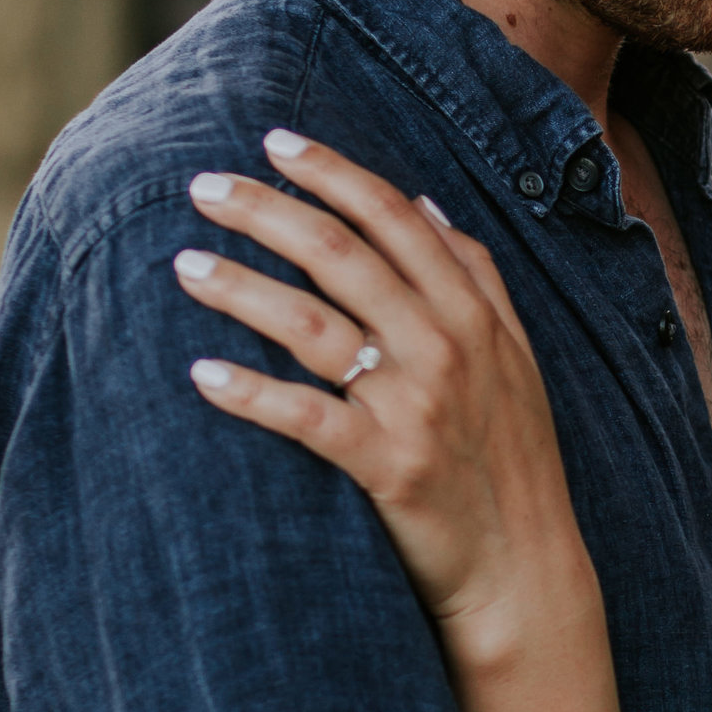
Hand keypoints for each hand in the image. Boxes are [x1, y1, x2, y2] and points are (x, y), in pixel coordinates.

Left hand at [175, 130, 589, 663]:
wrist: (525, 569)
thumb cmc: (510, 459)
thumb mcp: (515, 355)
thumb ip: (476, 276)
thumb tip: (426, 203)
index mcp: (474, 311)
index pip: (395, 217)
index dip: (332, 172)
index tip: (273, 142)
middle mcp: (448, 346)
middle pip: (343, 255)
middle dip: (267, 212)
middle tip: (203, 187)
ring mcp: (418, 406)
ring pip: (314, 325)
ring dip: (242, 288)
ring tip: (185, 264)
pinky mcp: (389, 467)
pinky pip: (307, 418)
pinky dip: (251, 393)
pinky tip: (201, 374)